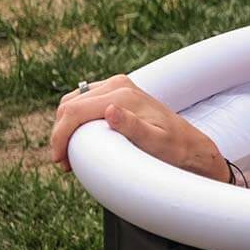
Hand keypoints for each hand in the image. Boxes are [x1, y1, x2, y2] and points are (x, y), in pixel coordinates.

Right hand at [50, 74, 229, 181]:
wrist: (190, 144)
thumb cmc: (175, 149)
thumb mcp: (156, 143)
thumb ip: (133, 127)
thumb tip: (109, 110)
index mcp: (122, 95)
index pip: (74, 111)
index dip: (60, 136)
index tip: (60, 161)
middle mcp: (118, 85)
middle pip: (69, 105)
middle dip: (61, 133)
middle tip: (65, 164)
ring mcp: (118, 86)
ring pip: (73, 102)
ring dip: (66, 127)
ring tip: (71, 155)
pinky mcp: (118, 92)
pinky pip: (84, 103)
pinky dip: (76, 120)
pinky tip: (81, 141)